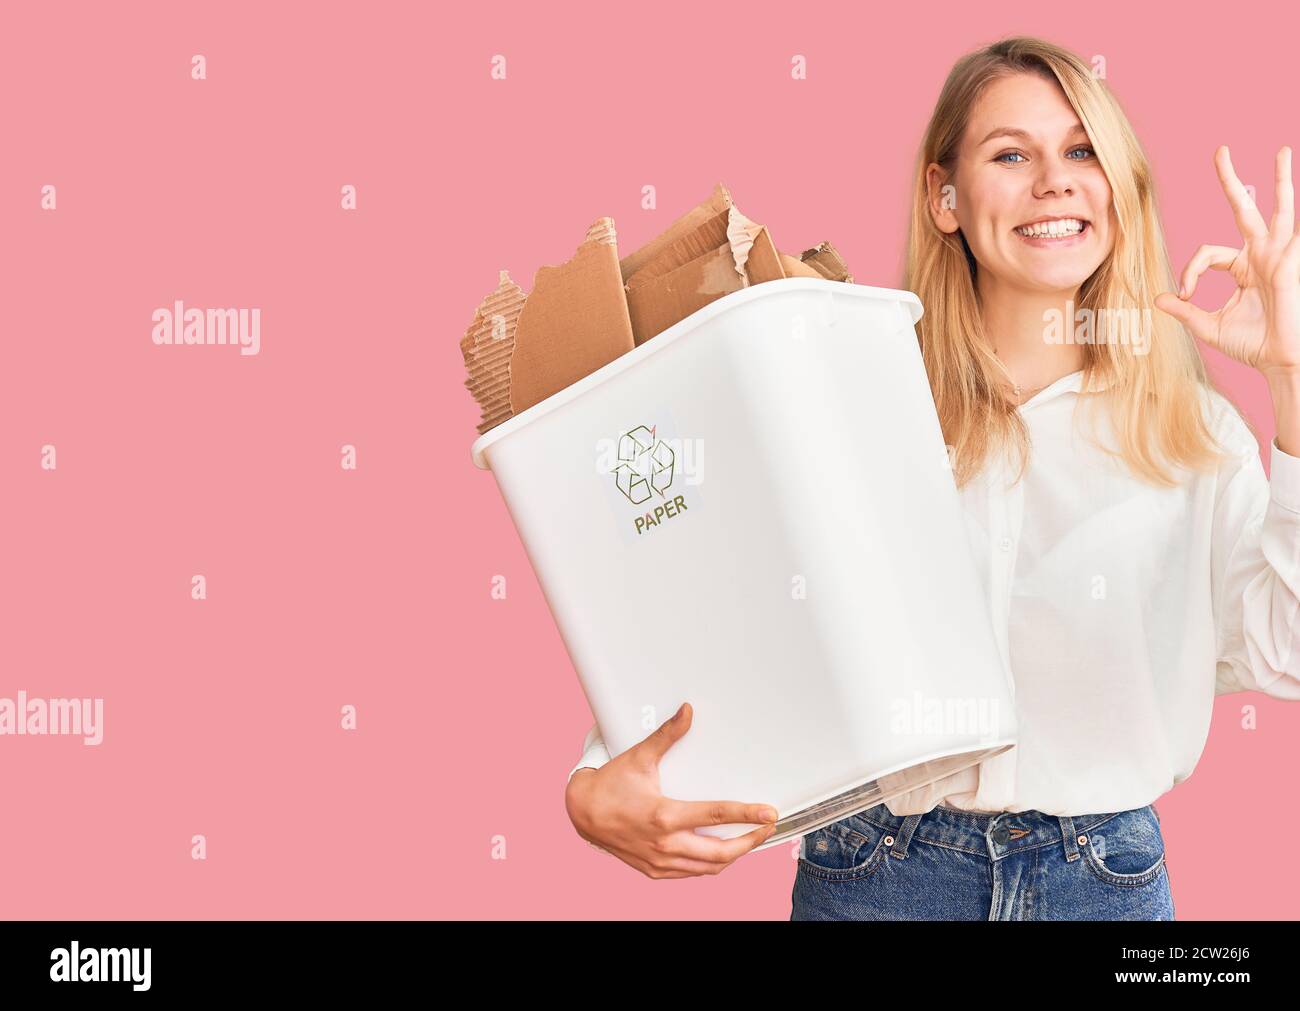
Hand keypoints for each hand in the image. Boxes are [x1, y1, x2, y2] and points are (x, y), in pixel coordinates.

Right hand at [564, 703, 779, 878]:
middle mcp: (665, 844)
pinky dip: (709, 865)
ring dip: (733, 856)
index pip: (716, 817)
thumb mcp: (640, 757)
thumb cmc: (611, 785)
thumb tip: (687, 712)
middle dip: (750, 842)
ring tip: (749, 841)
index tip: (768, 814)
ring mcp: (660, 861)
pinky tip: (719, 853)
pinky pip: (691, 873)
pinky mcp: (654, 871)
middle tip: (765, 828)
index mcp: (664, 815)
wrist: (583, 813)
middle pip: (721, 852)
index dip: (747, 815)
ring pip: (708, 868)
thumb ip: (667, 735)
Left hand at [1155, 146, 1299, 381]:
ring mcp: (1279, 254)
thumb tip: (1157, 298)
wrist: (1280, 360)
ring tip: (1282, 150)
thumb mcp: (1208, 325)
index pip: (1207, 253)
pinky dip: (1289, 204)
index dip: (1190, 271)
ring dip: (1280, 179)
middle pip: (1244, 209)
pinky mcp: (1290, 259)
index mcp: (1242, 268)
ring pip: (1279, 208)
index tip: (1185, 294)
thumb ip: (1184, 310)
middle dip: (1231, 181)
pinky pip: (1290, 227)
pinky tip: (1291, 182)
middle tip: (1220, 151)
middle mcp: (1262, 255)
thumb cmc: (1252, 344)